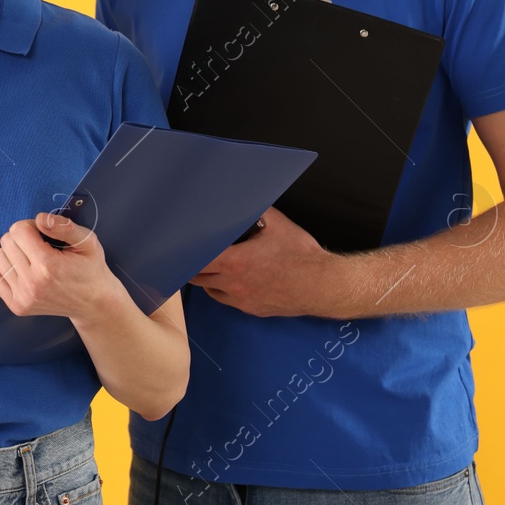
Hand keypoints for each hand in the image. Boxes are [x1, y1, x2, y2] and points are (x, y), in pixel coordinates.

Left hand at [0, 213, 117, 320]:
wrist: (93, 303)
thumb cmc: (90, 270)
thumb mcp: (88, 242)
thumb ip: (64, 226)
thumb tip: (40, 219)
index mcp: (48, 265)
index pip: (18, 230)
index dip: (31, 226)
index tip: (43, 235)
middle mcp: (32, 283)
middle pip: (6, 242)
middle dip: (21, 238)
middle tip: (39, 246)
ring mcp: (23, 297)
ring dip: (13, 253)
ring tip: (32, 259)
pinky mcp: (17, 306)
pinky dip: (6, 269)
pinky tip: (24, 271)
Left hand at [192, 207, 338, 317]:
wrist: (324, 286)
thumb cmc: (302, 256)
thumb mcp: (278, 224)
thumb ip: (257, 210)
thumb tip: (244, 195)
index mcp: (235, 262)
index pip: (196, 260)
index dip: (185, 252)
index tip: (180, 245)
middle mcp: (234, 284)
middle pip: (197, 277)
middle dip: (192, 265)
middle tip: (190, 253)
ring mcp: (242, 300)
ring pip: (210, 291)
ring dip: (206, 279)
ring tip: (208, 265)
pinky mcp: (251, 310)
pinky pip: (227, 300)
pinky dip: (222, 290)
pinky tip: (228, 279)